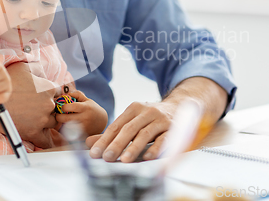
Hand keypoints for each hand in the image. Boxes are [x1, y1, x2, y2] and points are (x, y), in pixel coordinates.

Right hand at [0, 62, 61, 148]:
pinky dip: (46, 140)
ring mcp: (42, 119)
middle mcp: (48, 104)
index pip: (58, 92)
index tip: (44, 97)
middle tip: (39, 108)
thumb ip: (37, 68)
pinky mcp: (34, 132)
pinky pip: (46, 140)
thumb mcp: (22, 68)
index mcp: (48, 88)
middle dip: (50, 108)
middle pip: (57, 108)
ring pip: (53, 123)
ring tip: (38, 121)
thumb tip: (43, 72)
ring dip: (48, 122)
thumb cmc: (5, 84)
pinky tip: (43, 139)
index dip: (51, 94)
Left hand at [55, 90, 107, 135]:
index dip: (63, 106)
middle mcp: (84, 118)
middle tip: (58, 115)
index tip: (61, 107)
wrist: (102, 122)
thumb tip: (66, 94)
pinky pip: (69, 133)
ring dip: (61, 124)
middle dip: (58, 116)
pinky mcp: (82, 135)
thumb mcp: (87, 100)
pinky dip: (66, 130)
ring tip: (62, 121)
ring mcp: (83, 128)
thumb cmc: (93, 109)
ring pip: (66, 127)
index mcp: (85, 108)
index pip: (71, 106)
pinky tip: (67, 126)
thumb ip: (77, 94)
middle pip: (65, 119)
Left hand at [86, 77, 227, 162]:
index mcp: (134, 108)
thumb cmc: (150, 118)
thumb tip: (88, 143)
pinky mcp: (174, 128)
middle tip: (107, 157)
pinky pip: (164, 139)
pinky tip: (148, 157)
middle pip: (129, 129)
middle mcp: (147, 111)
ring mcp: (161, 119)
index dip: (104, 139)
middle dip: (116, 144)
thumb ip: (112, 133)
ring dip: (134, 148)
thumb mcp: (132, 120)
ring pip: (145, 134)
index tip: (94, 153)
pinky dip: (156, 148)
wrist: (180, 107)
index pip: (116, 125)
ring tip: (124, 160)